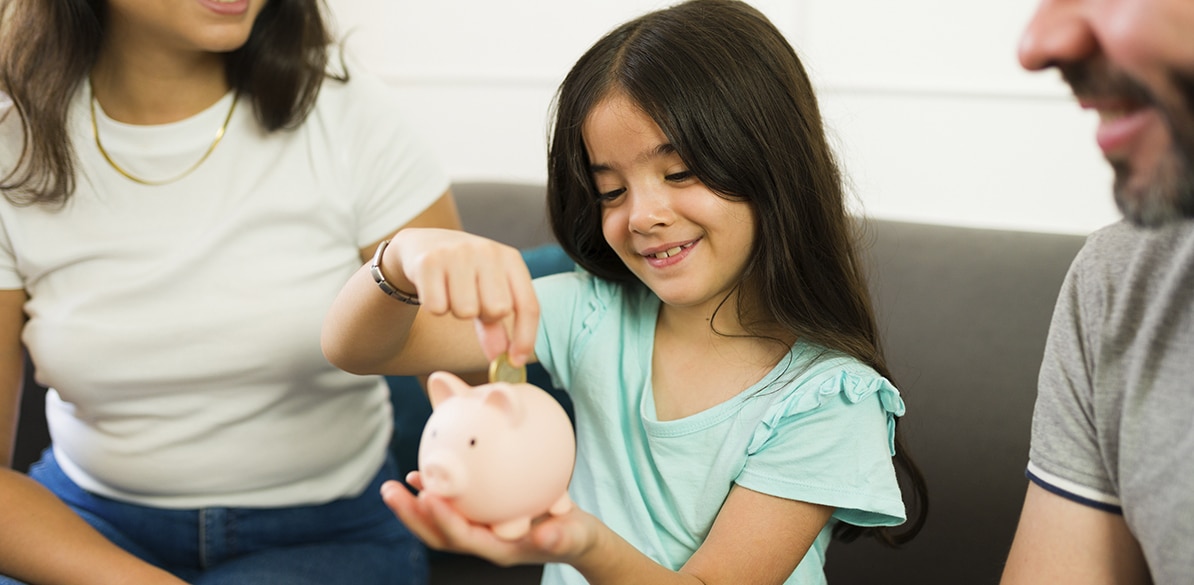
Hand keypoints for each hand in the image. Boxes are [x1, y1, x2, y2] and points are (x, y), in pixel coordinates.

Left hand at [381, 474, 597, 566]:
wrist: (578, 539)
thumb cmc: (578, 538)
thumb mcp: (576, 536)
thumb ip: (561, 537)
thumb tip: (546, 535)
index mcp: (500, 549)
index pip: (464, 538)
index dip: (443, 520)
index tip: (427, 496)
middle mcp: (484, 542)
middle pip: (440, 534)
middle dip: (413, 516)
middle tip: (389, 491)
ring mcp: (481, 531)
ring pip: (440, 522)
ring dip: (414, 505)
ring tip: (392, 485)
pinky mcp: (482, 517)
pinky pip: (453, 506)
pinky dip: (436, 491)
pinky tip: (421, 472)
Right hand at [389, 228, 538, 365]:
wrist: (423, 245)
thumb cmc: (464, 276)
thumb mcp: (487, 292)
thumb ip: (497, 326)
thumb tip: (507, 361)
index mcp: (511, 259)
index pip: (528, 305)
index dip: (525, 337)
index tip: (515, 361)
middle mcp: (488, 251)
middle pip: (497, 310)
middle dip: (483, 316)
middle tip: (471, 301)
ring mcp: (458, 253)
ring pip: (465, 311)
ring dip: (456, 311)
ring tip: (451, 292)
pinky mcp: (429, 261)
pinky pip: (438, 308)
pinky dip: (434, 307)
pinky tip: (433, 289)